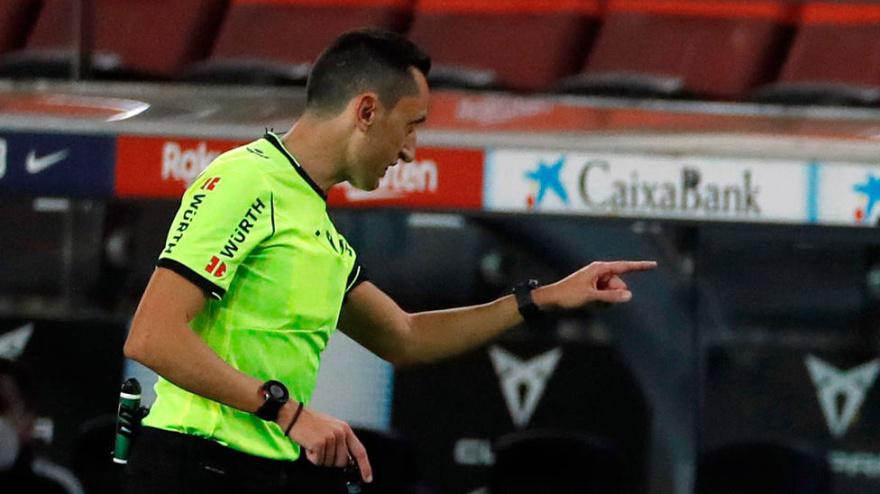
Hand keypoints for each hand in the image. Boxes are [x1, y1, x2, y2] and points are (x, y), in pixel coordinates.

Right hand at [284, 406, 372, 482]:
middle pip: (342, 462)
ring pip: (329, 463)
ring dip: (320, 458)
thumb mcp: (332, 427)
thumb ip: (342, 442)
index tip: (368, 478)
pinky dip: (312, 457)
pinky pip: (318, 461)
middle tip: (321, 449)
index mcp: (345, 429)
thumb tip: (347, 460)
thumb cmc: (312, 422)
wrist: (294, 416)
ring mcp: (330, 438)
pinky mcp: (320, 443)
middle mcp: (340, 433)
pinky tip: (309, 445)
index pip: (360, 451)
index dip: (365, 466)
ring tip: (314, 443)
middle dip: (331, 461)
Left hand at [534, 261, 656, 309]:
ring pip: (614, 293)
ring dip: (607, 301)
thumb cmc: (568, 295)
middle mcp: (600, 272)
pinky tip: (590, 304)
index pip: (624, 266)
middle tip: (597, 299)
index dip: (640, 266)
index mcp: (599, 268)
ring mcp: (597, 281)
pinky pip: (607, 297)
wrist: (551, 299)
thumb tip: (629, 295)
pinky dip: (602, 302)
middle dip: (614, 295)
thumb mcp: (590, 297)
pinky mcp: (594, 289)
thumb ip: (610, 297)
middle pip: (619, 285)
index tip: (654, 264)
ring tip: (591, 302)